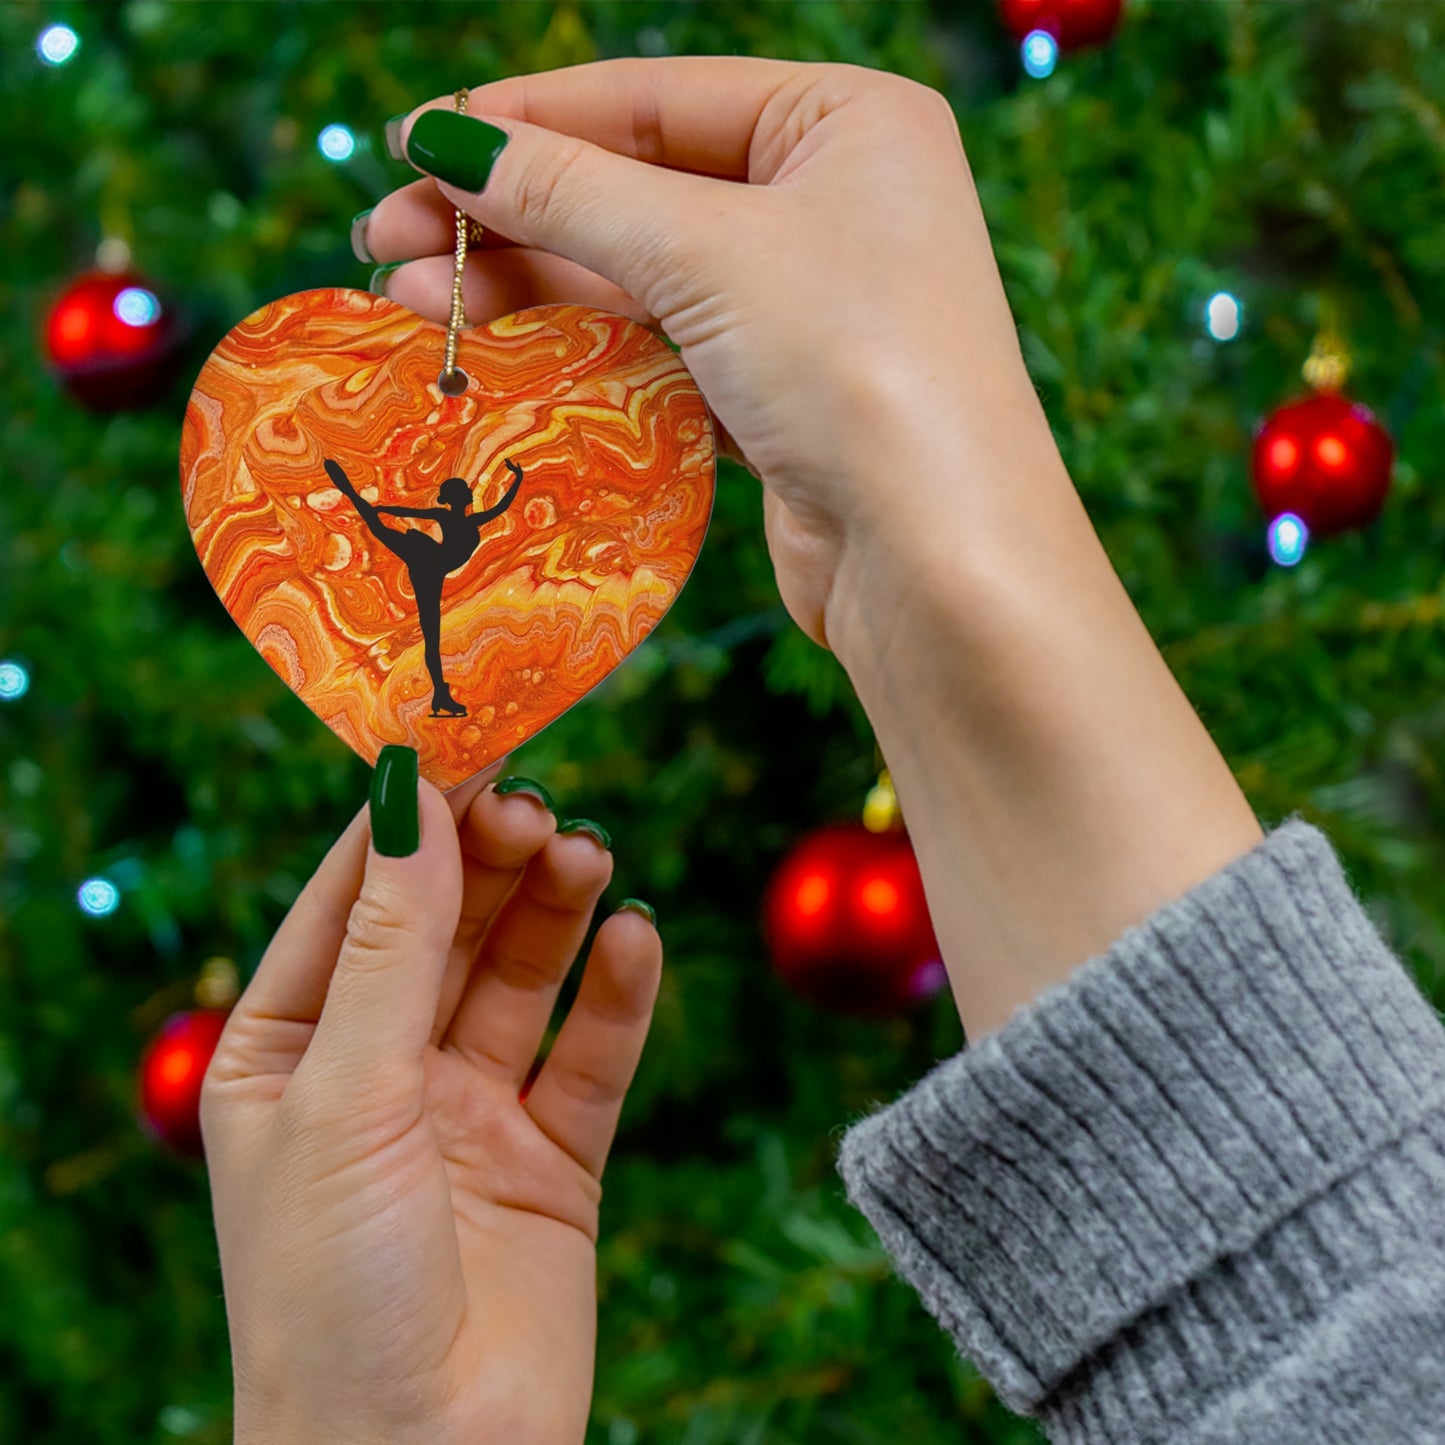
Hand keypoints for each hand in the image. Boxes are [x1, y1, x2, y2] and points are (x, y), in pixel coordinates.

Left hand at [201, 766, 660, 1444]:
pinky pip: (591, 1056)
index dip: (407, 821)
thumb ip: (391, 945)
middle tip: (540, 807)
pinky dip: (617, 995)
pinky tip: (635, 940)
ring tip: (589, 857)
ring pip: (521, 978)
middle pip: (446, 928)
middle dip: (490, 862)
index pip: (351, 901)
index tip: (465, 740)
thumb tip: (411, 795)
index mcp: (289, 1053)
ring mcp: (469, 1114)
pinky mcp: (552, 1159)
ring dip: (555, 912)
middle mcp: (380, 1072)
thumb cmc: (331, 1293)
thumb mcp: (346, 1095)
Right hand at [359, 59, 1262, 1040]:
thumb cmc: (856, 367)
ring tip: (411, 299)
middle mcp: (833, 203)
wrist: (938, 560)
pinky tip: (494, 350)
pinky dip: (580, 348)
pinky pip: (660, 348)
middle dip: (510, 215)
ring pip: (640, 276)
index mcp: (847, 123)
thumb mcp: (706, 253)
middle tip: (386, 240)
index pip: (655, 98)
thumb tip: (443, 141)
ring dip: (527, 286)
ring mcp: (807, 304)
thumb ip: (570, 192)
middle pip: (637, 188)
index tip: (413, 146)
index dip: (526, 120)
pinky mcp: (780, 393)